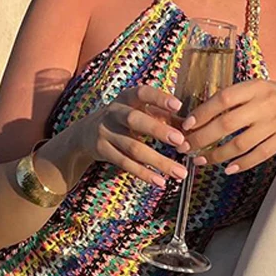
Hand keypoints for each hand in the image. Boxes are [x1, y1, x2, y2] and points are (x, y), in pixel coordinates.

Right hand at [74, 84, 191, 188]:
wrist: (84, 134)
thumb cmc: (122, 121)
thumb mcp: (139, 112)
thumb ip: (163, 117)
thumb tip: (192, 126)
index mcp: (126, 98)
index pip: (142, 93)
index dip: (159, 98)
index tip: (178, 106)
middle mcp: (114, 113)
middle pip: (135, 120)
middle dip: (157, 130)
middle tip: (180, 141)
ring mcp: (106, 132)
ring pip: (133, 148)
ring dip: (158, 161)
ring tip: (180, 172)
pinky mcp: (102, 151)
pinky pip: (125, 163)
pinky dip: (144, 173)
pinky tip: (160, 181)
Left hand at [180, 79, 275, 173]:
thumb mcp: (260, 88)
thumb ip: (235, 98)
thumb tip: (200, 114)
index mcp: (256, 87)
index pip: (223, 99)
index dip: (202, 113)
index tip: (186, 125)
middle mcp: (266, 103)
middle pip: (227, 124)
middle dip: (202, 138)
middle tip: (186, 147)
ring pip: (240, 144)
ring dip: (217, 155)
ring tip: (201, 160)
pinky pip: (259, 155)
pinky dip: (241, 164)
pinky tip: (227, 168)